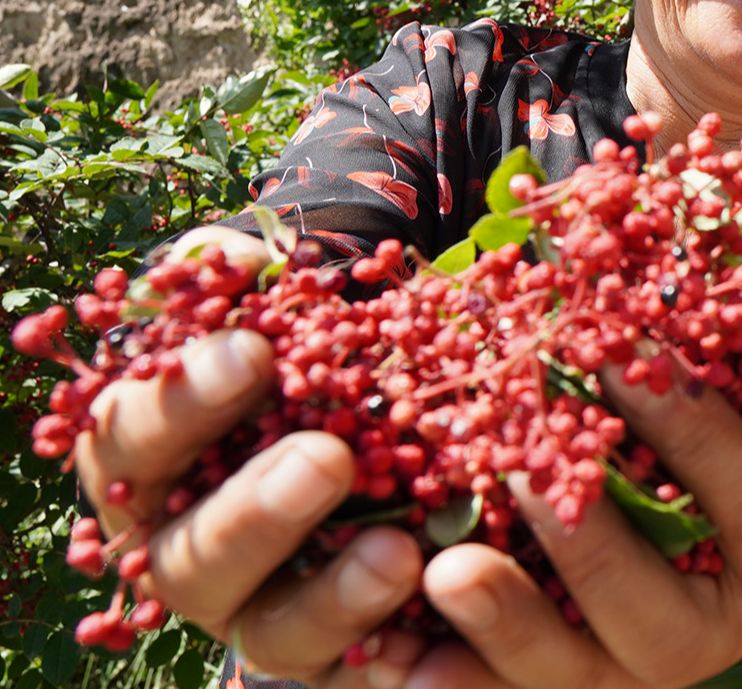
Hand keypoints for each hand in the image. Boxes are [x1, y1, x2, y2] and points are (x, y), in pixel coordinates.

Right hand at [74, 225, 424, 687]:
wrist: (419, 425)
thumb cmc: (328, 360)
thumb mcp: (295, 312)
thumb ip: (246, 282)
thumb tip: (224, 259)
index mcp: (158, 469)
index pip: (130, 442)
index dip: (179, 401)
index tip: (255, 350)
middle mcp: (195, 555)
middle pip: (190, 556)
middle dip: (254, 510)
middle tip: (328, 456)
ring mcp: (266, 618)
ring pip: (275, 632)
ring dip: (331, 595)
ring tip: (399, 548)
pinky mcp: (344, 662)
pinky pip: (361, 676)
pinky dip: (402, 661)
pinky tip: (445, 629)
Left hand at [403, 335, 741, 688]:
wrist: (736, 605)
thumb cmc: (741, 489)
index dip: (697, 430)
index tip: (632, 354)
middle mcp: (703, 637)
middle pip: (644, 604)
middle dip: (581, 538)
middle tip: (520, 470)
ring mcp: (627, 681)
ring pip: (562, 670)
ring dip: (500, 621)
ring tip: (444, 571)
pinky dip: (448, 677)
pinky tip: (390, 649)